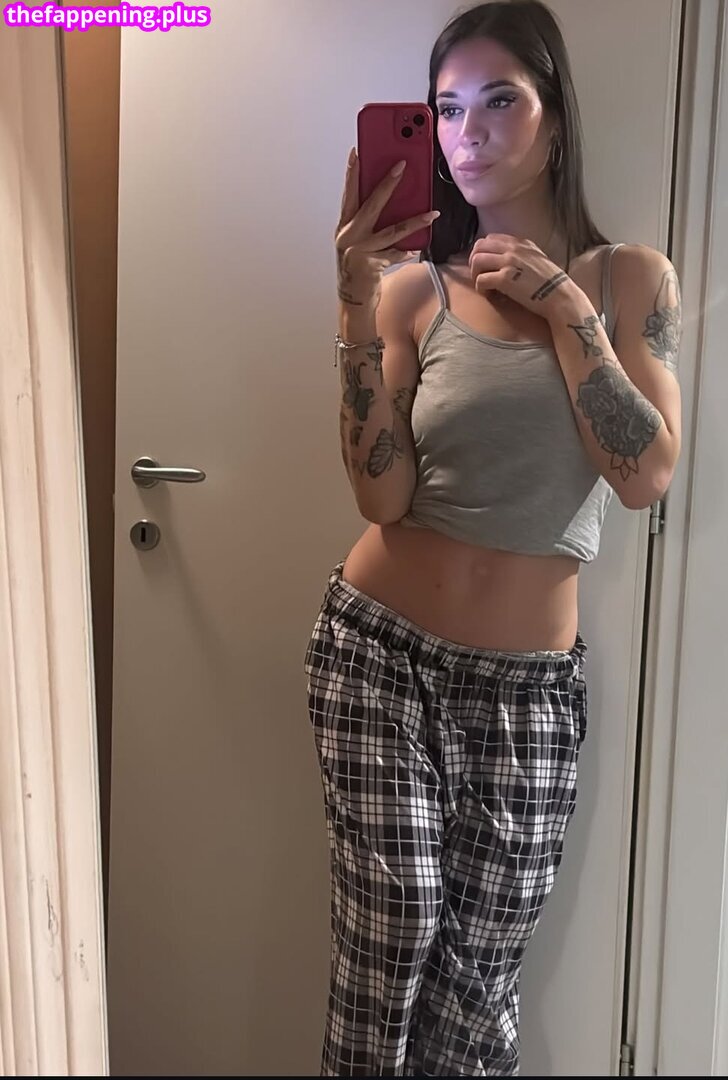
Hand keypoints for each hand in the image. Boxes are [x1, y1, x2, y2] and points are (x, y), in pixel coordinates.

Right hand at [335, 148, 439, 305]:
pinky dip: (406, 252)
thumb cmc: (357, 268)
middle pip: (371, 204)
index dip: (351, 173)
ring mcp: (359, 251)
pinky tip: (415, 250)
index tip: (357, 153)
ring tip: (431, 214)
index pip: (348, 194)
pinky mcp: (371, 266)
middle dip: (388, 183)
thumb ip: (366, 223)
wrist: (353, 301)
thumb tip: (390, 202)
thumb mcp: (356, 242)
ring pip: (391, 231)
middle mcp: (349, 236)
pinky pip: (395, 254)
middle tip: (402, 165)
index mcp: (344, 226)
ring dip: (414, 221)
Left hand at [469, 234, 578, 319]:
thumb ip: (522, 255)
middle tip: (479, 275)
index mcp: (521, 243)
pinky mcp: (505, 279)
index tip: (485, 265)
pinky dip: (480, 289)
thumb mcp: (537, 259)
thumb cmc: (551, 283)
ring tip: (483, 285)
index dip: (482, 251)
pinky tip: (488, 294)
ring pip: (477, 260)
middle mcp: (514, 249)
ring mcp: (509, 262)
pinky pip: (481, 280)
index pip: (490, 238)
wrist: (560, 296)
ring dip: (475, 274)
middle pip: (479, 246)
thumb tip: (505, 260)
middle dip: (474, 261)